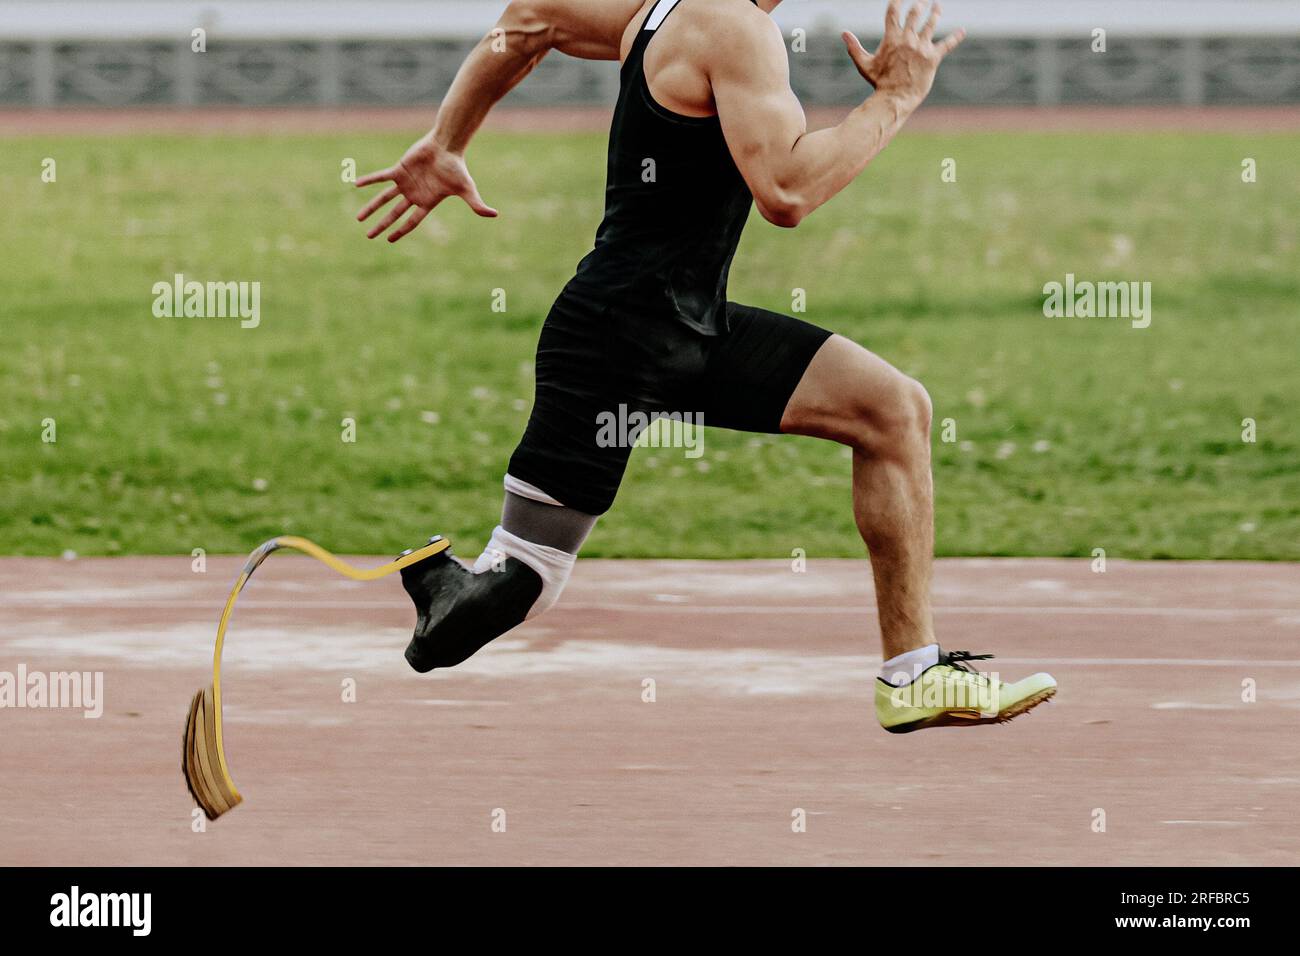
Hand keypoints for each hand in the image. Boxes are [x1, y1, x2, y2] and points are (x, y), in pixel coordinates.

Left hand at [355, 135, 497, 241]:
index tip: (389, 240)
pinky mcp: (399, 169)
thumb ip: (476, 204)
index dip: (400, 231)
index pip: (411, 221)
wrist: (447, 145)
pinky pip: (381, 177)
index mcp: (427, 202)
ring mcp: (405, 182)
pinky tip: (356, 186)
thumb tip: (494, 215)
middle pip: (394, 214)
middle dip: (382, 225)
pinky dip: (370, 181)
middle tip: (370, 236)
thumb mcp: (466, 189)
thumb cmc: (457, 167)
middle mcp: (413, 195)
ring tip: (359, 218)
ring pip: (385, 198)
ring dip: (372, 207)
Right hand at [842, 1, 964, 109]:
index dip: (897, 0)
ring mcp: (921, 48)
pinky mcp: (933, 58)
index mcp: (892, 39)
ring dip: (935, 13)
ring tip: (938, 6)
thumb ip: (854, 47)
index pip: (893, 12)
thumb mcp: (864, 64)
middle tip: (922, 0)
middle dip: (919, 4)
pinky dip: (955, 37)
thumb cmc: (879, 83)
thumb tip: (843, 33)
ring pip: (931, 24)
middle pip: (915, 14)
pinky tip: (962, 31)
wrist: (895, 98)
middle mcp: (908, 39)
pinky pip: (947, 44)